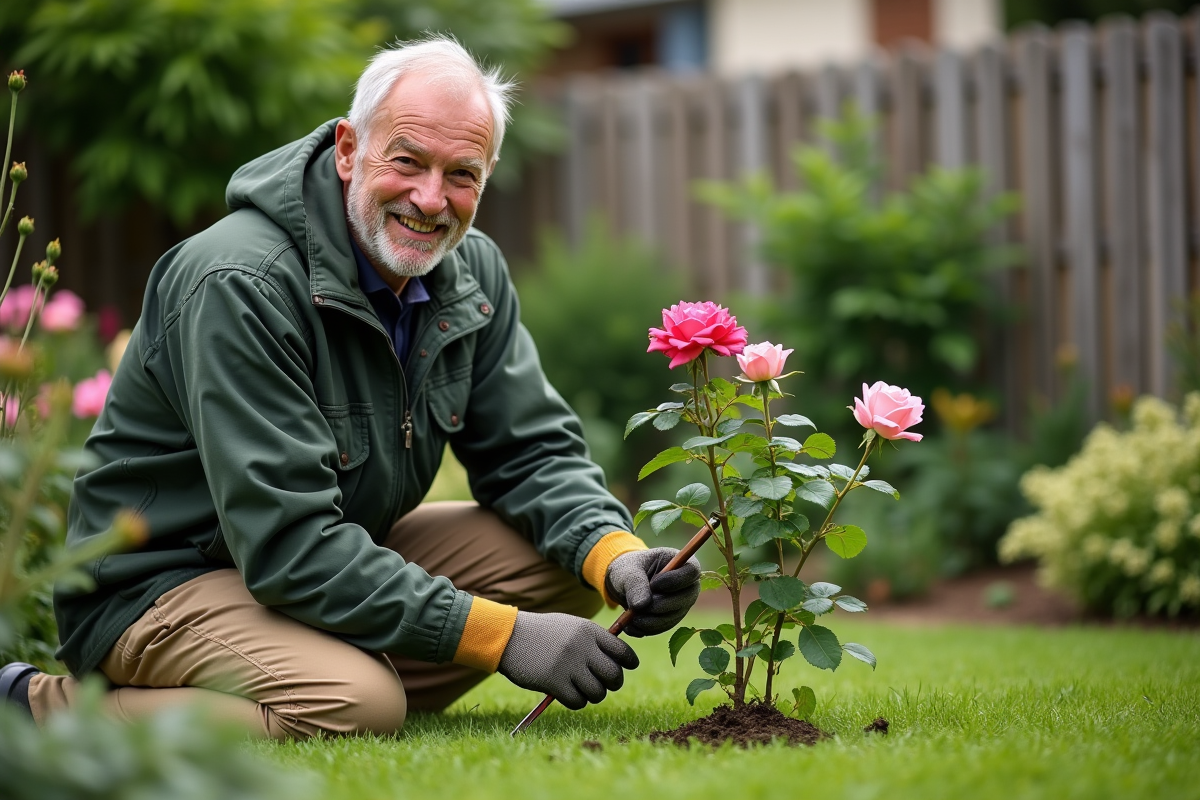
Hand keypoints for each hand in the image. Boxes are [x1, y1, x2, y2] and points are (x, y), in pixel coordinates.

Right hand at [497, 611, 638, 709]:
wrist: (510, 636)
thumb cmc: (542, 632)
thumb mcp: (570, 626)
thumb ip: (593, 639)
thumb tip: (618, 660)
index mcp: (589, 631)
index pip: (623, 651)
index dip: (628, 662)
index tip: (625, 668)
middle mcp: (583, 648)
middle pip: (614, 676)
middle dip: (612, 683)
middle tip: (603, 684)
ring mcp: (569, 666)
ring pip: (598, 693)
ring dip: (593, 695)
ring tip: (582, 688)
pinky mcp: (554, 683)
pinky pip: (578, 702)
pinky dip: (576, 701)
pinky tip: (567, 693)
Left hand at [605, 548, 700, 636]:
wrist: (622, 585)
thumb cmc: (628, 570)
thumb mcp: (627, 570)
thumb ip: (635, 584)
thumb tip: (641, 605)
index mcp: (680, 561)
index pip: (692, 571)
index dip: (675, 580)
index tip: (654, 584)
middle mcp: (687, 584)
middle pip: (685, 598)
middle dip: (659, 605)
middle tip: (637, 606)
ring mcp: (682, 603)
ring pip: (673, 616)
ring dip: (650, 620)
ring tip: (630, 617)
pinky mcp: (672, 618)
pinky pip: (664, 627)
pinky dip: (646, 628)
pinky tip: (630, 625)